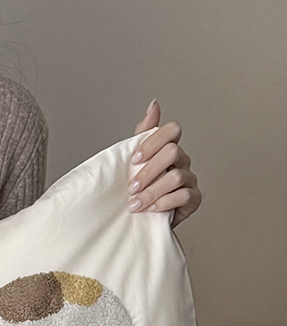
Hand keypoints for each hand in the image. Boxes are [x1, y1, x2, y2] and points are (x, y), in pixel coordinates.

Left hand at [129, 101, 201, 228]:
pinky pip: (184, 195)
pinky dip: (164, 202)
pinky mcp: (194, 198)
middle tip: (131, 188)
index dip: (153, 142)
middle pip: (172, 152)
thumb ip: (142, 134)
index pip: (171, 130)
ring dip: (151, 191)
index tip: (134, 160)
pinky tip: (151, 210)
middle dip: (148, 172)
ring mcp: (189, 179)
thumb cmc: (136, 190)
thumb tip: (154, 104)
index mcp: (167, 149)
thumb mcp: (133, 163)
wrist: (137, 221)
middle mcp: (182, 161)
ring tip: (135, 204)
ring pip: (176, 176)